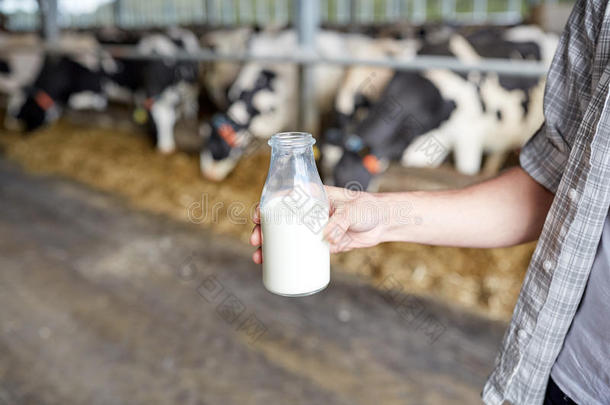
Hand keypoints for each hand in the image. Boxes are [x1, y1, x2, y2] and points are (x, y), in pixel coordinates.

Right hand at [249, 186, 384, 262]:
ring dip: (270, 248)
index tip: (257, 217)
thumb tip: (327, 238)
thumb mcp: (352, 210)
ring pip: (286, 238)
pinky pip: (301, 252)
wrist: (383, 222)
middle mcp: (309, 212)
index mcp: (312, 197)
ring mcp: (313, 229)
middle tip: (257, 242)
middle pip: (279, 221)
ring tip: (260, 258)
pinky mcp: (321, 244)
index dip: (266, 207)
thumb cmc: (367, 208)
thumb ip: (340, 222)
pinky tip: (275, 265)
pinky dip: (288, 258)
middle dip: (263, 231)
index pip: (283, 199)